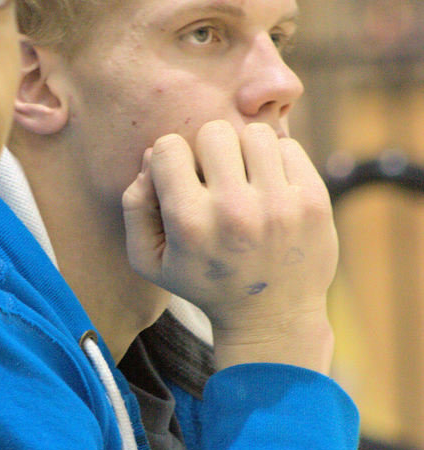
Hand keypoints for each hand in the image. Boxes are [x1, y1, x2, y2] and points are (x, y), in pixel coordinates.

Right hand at [122, 119, 337, 371]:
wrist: (272, 318)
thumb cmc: (204, 282)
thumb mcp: (150, 260)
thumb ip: (135, 205)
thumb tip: (151, 155)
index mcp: (190, 224)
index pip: (167, 147)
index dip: (169, 161)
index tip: (181, 183)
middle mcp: (234, 211)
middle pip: (213, 132)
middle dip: (209, 150)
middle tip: (216, 179)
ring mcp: (279, 205)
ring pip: (255, 133)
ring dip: (246, 152)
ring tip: (245, 181)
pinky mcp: (314, 201)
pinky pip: (289, 147)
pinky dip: (277, 162)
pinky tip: (271, 189)